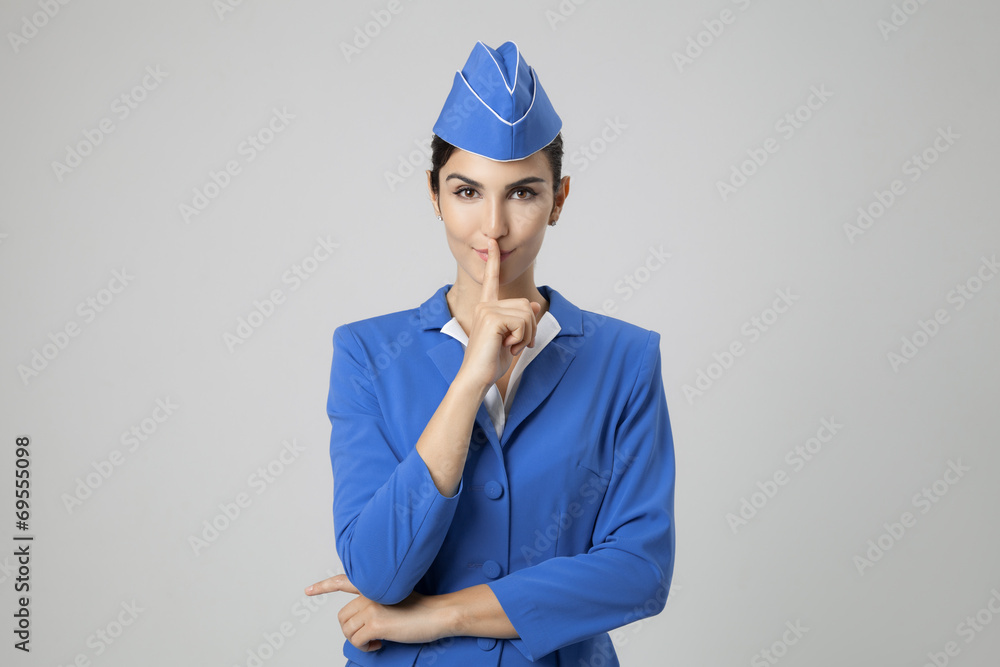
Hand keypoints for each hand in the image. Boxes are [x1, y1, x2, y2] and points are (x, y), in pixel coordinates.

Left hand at [304, 574, 451, 651]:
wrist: (437, 613)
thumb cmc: (421, 609)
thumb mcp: (395, 598)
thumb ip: (377, 601)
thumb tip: (364, 620)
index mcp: (373, 585)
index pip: (343, 581)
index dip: (324, 586)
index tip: (308, 590)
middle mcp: (369, 593)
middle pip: (342, 617)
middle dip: (352, 631)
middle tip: (370, 636)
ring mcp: (371, 607)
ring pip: (347, 630)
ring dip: (359, 640)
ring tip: (377, 639)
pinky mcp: (376, 623)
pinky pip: (357, 640)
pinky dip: (366, 647)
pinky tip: (380, 643)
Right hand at [459, 238, 541, 390]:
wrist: (477, 378)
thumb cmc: (491, 362)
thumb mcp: (513, 339)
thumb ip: (522, 321)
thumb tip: (533, 304)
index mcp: (487, 307)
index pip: (492, 280)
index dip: (494, 261)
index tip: (493, 241)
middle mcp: (485, 305)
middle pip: (526, 304)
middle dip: (530, 328)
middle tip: (516, 344)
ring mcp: (487, 310)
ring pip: (527, 313)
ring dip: (527, 335)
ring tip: (511, 347)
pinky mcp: (492, 318)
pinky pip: (522, 322)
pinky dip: (522, 338)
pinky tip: (507, 347)